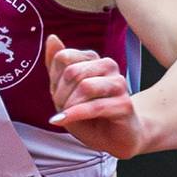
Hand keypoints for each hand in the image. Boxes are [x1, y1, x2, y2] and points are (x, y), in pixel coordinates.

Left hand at [44, 34, 145, 159]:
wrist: (115, 138)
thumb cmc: (89, 115)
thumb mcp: (65, 91)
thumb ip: (56, 67)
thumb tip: (52, 38)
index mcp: (94, 60)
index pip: (63, 57)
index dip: (54, 78)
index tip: (57, 95)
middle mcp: (108, 66)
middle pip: (73, 72)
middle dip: (60, 94)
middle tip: (61, 108)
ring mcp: (118, 84)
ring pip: (85, 86)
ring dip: (69, 105)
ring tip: (66, 115)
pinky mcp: (124, 104)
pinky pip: (94, 106)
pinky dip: (75, 114)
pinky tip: (63, 120)